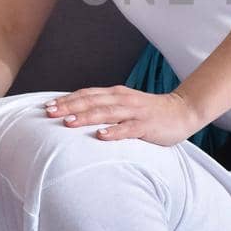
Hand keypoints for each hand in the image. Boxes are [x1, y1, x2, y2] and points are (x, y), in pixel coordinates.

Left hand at [44, 87, 203, 145]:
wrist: (183, 111)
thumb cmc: (151, 112)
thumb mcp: (126, 105)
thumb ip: (107, 106)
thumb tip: (80, 114)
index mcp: (116, 94)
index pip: (87, 94)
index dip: (67, 99)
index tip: (47, 105)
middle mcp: (123, 100)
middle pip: (91, 101)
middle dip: (69, 107)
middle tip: (49, 113)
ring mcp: (134, 112)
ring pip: (106, 113)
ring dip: (85, 117)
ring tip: (68, 123)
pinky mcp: (146, 125)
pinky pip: (127, 129)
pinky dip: (113, 132)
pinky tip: (101, 136)